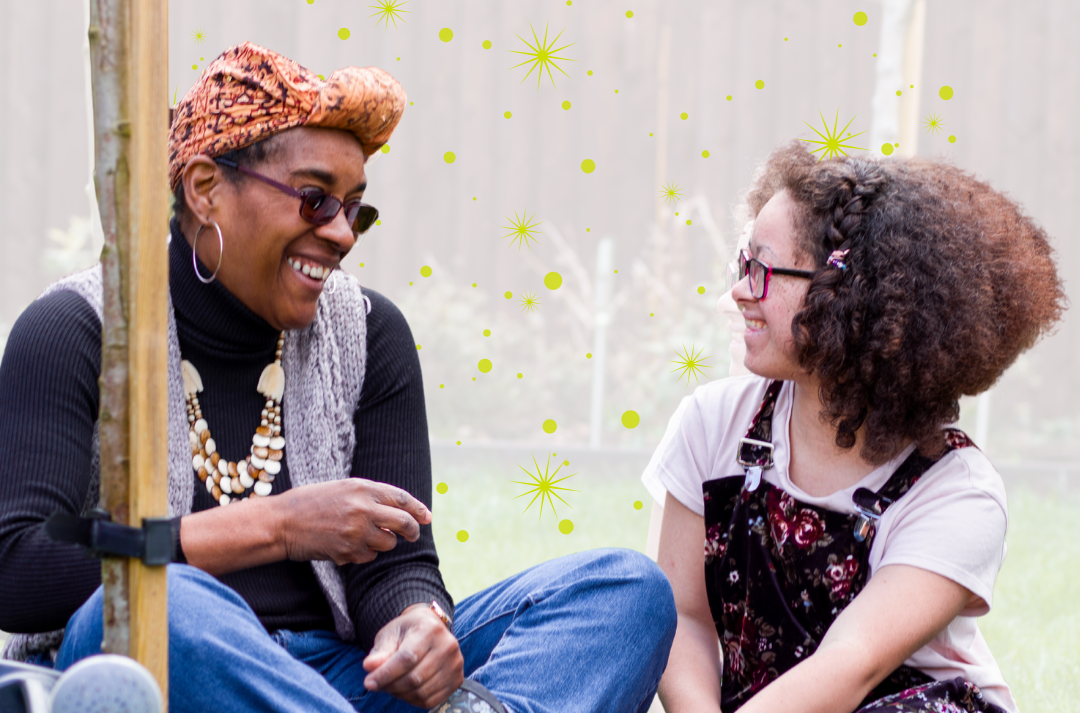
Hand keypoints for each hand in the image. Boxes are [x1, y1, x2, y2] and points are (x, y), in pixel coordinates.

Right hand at [275, 479, 430, 564]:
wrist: (283, 522)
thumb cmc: (312, 502)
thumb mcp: (343, 489)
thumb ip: (371, 497)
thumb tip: (401, 511)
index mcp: (363, 488)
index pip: (402, 499)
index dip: (418, 509)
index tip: (427, 517)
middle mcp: (364, 509)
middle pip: (404, 523)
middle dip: (412, 531)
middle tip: (413, 535)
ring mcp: (357, 531)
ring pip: (388, 543)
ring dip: (383, 543)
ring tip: (364, 536)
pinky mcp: (348, 551)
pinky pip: (369, 556)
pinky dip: (364, 553)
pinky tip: (346, 545)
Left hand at [362, 603, 463, 707]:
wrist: (429, 629)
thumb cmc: (406, 632)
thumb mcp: (390, 635)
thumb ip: (380, 652)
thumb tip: (370, 666)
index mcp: (430, 629)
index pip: (407, 658)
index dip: (385, 674)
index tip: (368, 683)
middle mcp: (448, 646)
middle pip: (415, 678)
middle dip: (391, 685)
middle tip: (378, 684)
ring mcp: (455, 664)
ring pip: (421, 692)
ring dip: (400, 694)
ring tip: (391, 685)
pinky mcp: (457, 680)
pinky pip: (430, 700)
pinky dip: (412, 700)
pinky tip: (405, 690)